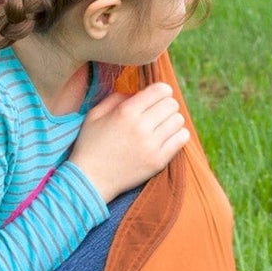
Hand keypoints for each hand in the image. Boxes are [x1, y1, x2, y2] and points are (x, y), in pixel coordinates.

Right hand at [69, 81, 188, 204]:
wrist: (89, 180)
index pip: (160, 90)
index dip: (161, 90)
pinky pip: (182, 139)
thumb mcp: (95, 114)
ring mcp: (151, 145)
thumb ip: (117, 97)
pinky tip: (166, 138)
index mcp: (126, 112)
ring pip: (178, 120)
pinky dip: (178, 135)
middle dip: (166, 105)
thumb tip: (138, 93)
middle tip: (157, 113)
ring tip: (161, 126)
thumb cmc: (90, 145)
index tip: (156, 97)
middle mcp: (141, 127)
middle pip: (172, 104)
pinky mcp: (158, 161)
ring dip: (172, 120)